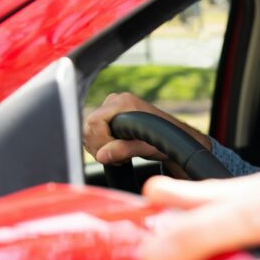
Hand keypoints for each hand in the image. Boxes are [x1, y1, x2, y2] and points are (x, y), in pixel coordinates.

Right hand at [83, 92, 211, 164]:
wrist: (171, 138)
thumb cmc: (163, 140)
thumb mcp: (145, 147)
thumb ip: (124, 150)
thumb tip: (101, 155)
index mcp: (124, 102)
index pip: (95, 121)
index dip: (101, 141)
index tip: (114, 153)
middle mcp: (115, 101)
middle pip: (89, 126)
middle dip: (100, 146)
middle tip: (118, 157)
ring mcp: (110, 107)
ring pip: (89, 131)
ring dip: (100, 147)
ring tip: (120, 154)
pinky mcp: (108, 116)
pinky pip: (93, 133)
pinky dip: (100, 145)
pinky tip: (115, 150)